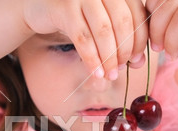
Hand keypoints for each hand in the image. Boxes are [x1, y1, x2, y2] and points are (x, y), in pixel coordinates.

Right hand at [23, 0, 148, 79]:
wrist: (37, 7)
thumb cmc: (75, 16)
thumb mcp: (100, 20)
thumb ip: (121, 36)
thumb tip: (140, 62)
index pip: (137, 14)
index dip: (140, 40)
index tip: (137, 61)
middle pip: (122, 23)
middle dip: (124, 51)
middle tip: (121, 70)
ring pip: (103, 32)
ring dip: (108, 58)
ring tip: (109, 75)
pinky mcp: (64, 7)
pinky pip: (82, 38)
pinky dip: (91, 59)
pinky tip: (95, 72)